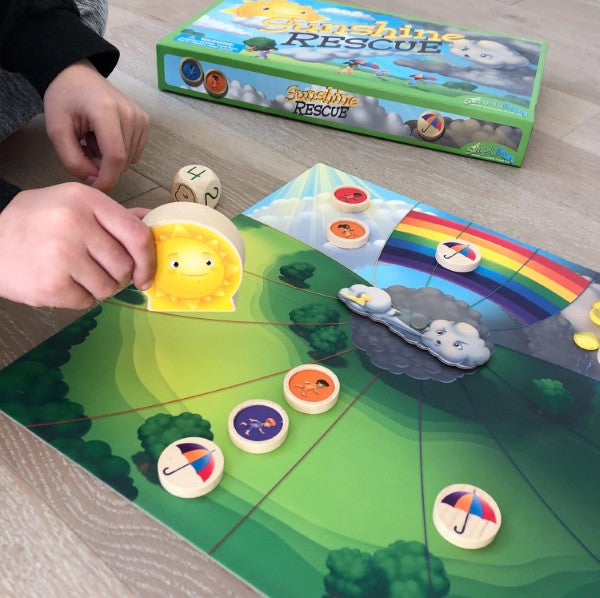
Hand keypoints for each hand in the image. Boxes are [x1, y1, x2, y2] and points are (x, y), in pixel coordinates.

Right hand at [0, 183, 154, 308]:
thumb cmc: (36, 224)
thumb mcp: (73, 204)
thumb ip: (114, 215)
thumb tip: (153, 220)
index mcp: (85, 199)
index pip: (136, 234)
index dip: (148, 260)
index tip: (145, 274)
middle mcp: (74, 223)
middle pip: (124, 265)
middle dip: (118, 276)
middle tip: (98, 272)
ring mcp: (61, 254)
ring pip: (108, 287)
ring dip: (99, 288)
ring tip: (77, 275)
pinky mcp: (51, 284)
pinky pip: (87, 302)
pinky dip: (80, 298)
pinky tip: (62, 283)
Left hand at [43, 59, 149, 191]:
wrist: (78, 75)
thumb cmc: (64, 98)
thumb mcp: (56, 129)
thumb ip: (72, 159)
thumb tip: (94, 180)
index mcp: (107, 111)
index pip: (115, 156)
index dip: (106, 178)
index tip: (94, 187)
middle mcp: (130, 115)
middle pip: (122, 161)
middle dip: (102, 167)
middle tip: (83, 150)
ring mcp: (141, 119)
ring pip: (129, 160)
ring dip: (110, 160)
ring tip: (93, 141)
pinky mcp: (145, 123)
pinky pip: (134, 153)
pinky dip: (119, 153)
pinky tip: (105, 138)